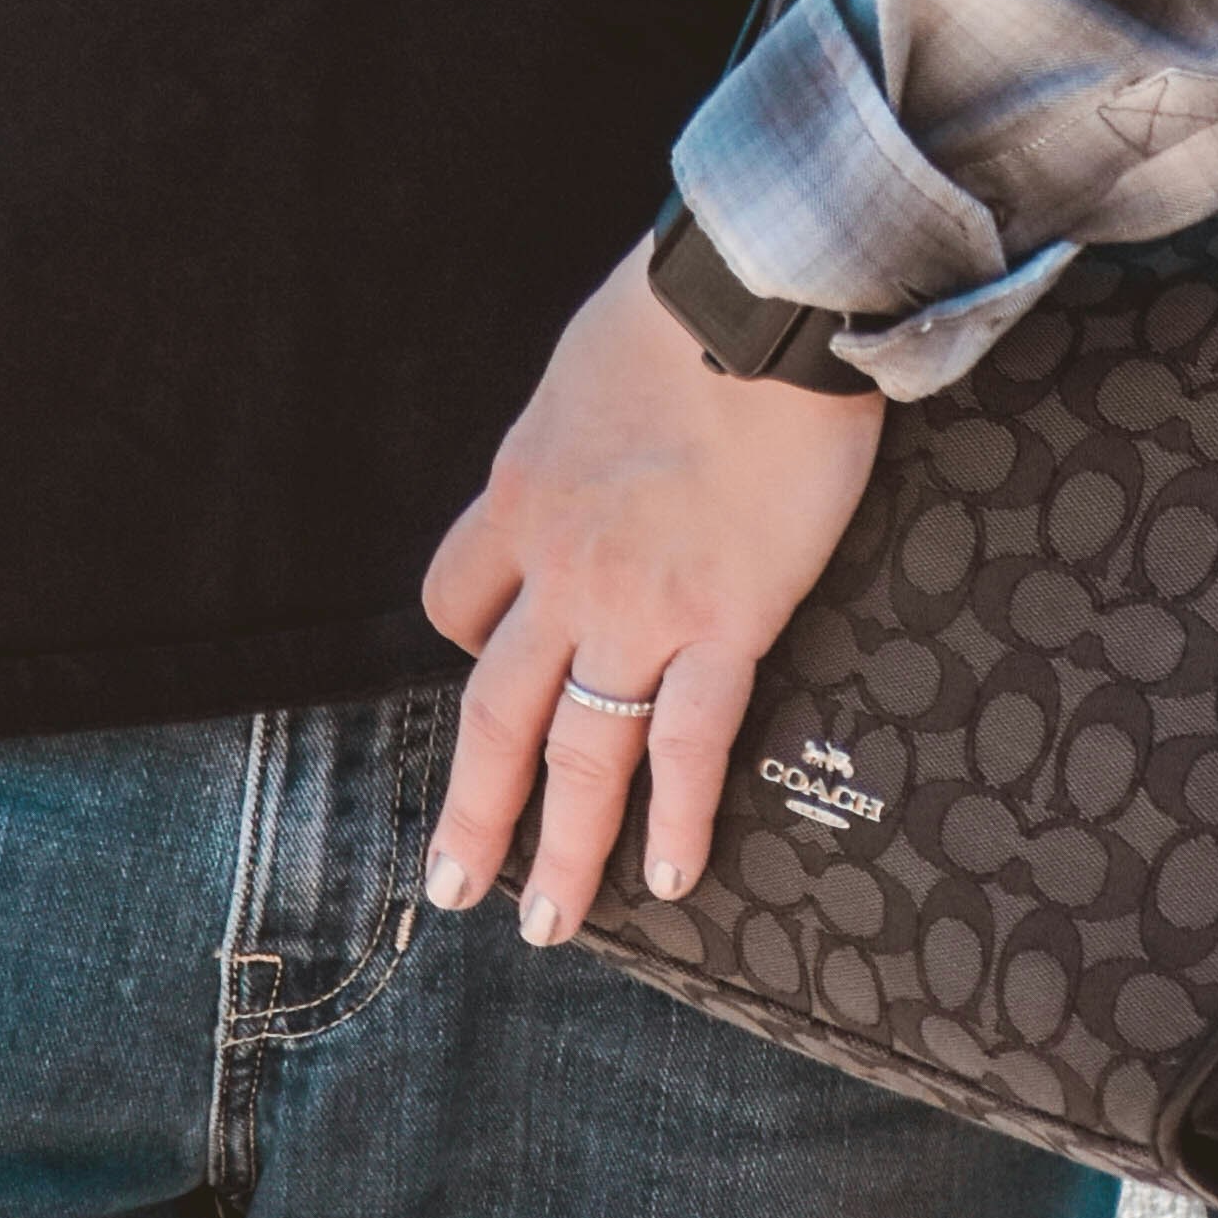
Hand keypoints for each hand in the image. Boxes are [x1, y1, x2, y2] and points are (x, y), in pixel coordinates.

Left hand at [421, 249, 880, 946]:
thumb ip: (588, 421)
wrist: (759, 295)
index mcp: (521, 491)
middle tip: (458, 880)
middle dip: (477, 806)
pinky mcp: (723, 618)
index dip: (475, 646)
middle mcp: (559, 565)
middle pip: (495, 711)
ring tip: (547, 922)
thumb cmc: (688, 301)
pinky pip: (687, 744)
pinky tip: (672, 874)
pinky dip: (676, 819)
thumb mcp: (590, 359)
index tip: (491, 671)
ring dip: (560, 847)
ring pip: (579, 751)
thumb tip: (613, 425)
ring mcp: (636, 603)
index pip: (460, 598)